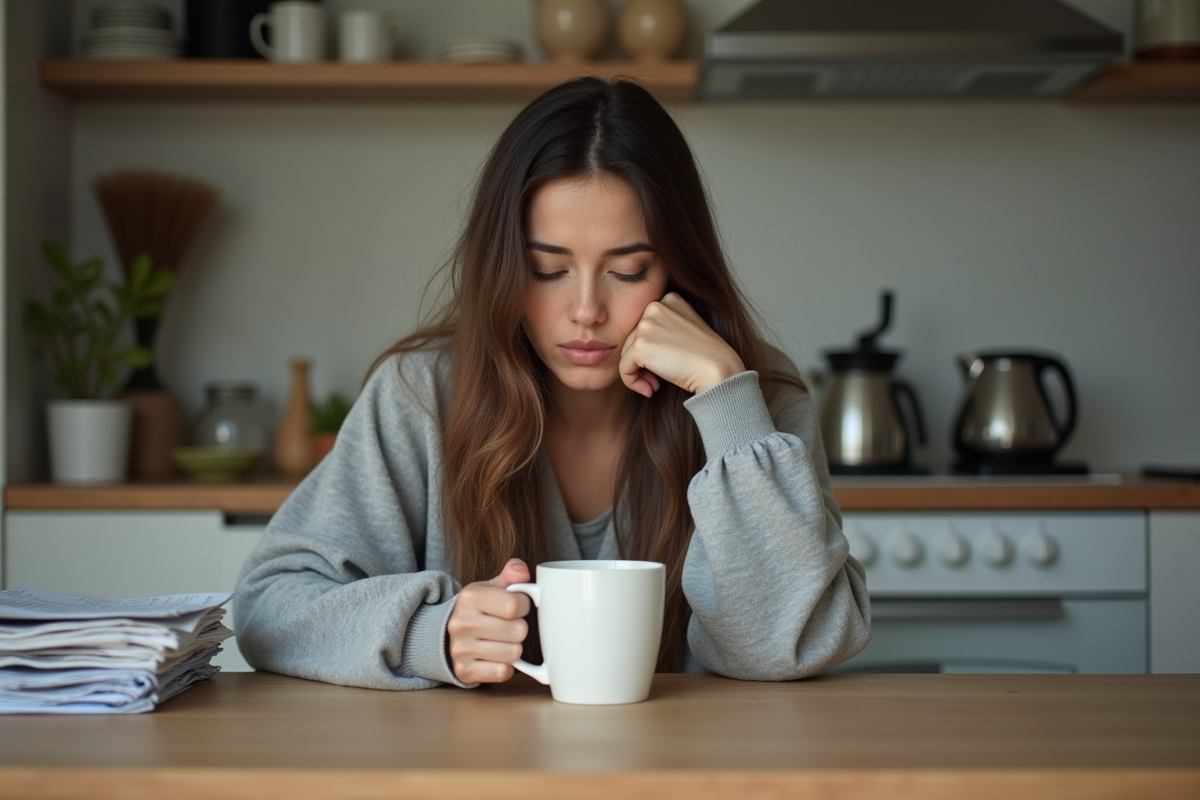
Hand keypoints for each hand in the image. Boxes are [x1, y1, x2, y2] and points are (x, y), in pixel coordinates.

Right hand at [446, 559, 531, 683]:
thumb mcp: (491, 588)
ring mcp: (461, 649)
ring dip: (514, 649)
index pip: (515, 604)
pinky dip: (505, 667)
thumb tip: (520, 570)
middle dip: (520, 628)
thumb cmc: (479, 610)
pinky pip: (503, 672)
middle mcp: (461, 623)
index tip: (517, 607)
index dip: (524, 605)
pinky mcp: (464, 671)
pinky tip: (495, 657)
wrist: (448, 635)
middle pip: (518, 631)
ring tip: (502, 641)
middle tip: (509, 626)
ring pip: (513, 654)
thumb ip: (511, 576)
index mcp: (470, 597)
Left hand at [619, 292, 745, 397]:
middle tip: (658, 380)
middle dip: (643, 363)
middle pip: (634, 339)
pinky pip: (624, 368)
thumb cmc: (707, 357)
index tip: (666, 364)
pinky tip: (651, 390)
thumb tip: (636, 348)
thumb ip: (663, 330)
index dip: (652, 350)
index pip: (645, 327)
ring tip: (656, 385)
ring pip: (626, 353)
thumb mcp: (685, 331)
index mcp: (669, 300)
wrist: (718, 370)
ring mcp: (647, 324)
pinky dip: (633, 383)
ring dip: (639, 373)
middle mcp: (655, 306)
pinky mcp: (641, 345)